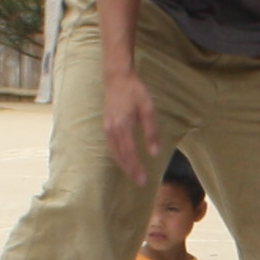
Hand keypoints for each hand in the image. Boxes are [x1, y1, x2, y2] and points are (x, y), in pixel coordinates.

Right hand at [98, 67, 163, 182]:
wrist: (117, 78)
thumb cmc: (135, 91)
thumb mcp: (148, 109)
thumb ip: (151, 131)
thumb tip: (154, 153)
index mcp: (123, 126)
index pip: (129, 153)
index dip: (136, 168)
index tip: (143, 180)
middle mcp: (112, 130)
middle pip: (120, 156)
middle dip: (130, 170)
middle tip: (140, 182)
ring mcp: (107, 128)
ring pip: (114, 152)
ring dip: (123, 165)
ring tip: (133, 174)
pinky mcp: (106, 126)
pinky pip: (111, 146)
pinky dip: (118, 156)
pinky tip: (124, 159)